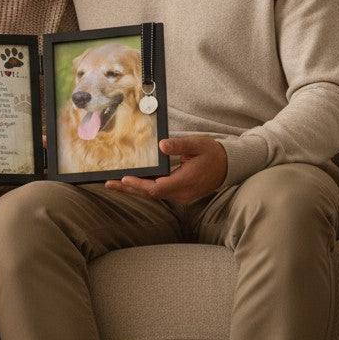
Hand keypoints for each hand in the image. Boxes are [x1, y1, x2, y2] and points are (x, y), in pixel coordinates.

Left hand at [104, 136, 227, 204]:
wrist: (229, 166)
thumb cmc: (213, 153)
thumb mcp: (198, 144)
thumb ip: (179, 145)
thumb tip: (161, 145)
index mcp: (185, 182)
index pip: (157, 188)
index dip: (140, 185)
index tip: (125, 179)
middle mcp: (181, 193)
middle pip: (151, 194)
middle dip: (129, 189)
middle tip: (109, 183)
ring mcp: (181, 194)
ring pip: (154, 194)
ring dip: (134, 189)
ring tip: (114, 183)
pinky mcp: (179, 192)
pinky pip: (159, 192)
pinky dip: (144, 187)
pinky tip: (131, 183)